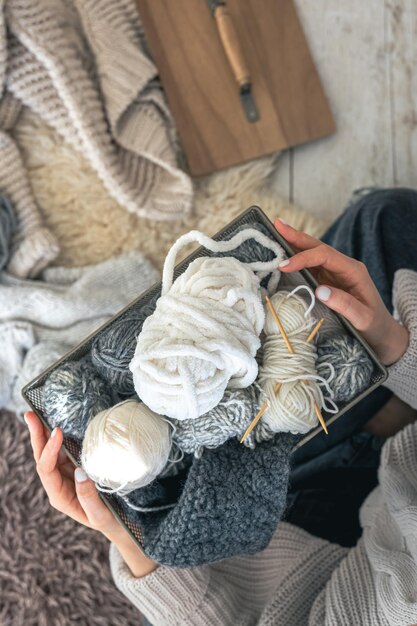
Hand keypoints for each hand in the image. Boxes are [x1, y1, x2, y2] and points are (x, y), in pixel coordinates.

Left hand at [25, 411, 156, 576]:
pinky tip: (57, 424)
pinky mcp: (74, 468)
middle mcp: (58, 484)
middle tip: (31, 415)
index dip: (49, 450)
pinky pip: (63, 451)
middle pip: (42, 458)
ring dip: (44, 434)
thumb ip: (88, 496)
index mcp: (59, 496)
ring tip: (36, 415)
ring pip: (50, 452)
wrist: (116, 525)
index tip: (58, 432)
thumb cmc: (109, 521)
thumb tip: (80, 471)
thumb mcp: (100, 515)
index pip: (47, 470)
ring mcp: (65, 475)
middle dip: (36, 436)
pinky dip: (59, 437)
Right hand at [274, 219, 408, 365]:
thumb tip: (319, 290)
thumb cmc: (374, 326)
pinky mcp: (328, 280)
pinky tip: (284, 252)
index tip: (284, 265)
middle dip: (297, 236)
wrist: (381, 333)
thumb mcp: (363, 319)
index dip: (303, 258)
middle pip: (318, 246)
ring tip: (276, 231)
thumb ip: (344, 304)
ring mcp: (335, 272)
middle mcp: (344, 267)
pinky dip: (296, 257)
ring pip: (313, 253)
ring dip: (294, 243)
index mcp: (353, 270)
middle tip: (277, 225)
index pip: (325, 256)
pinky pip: (310, 265)